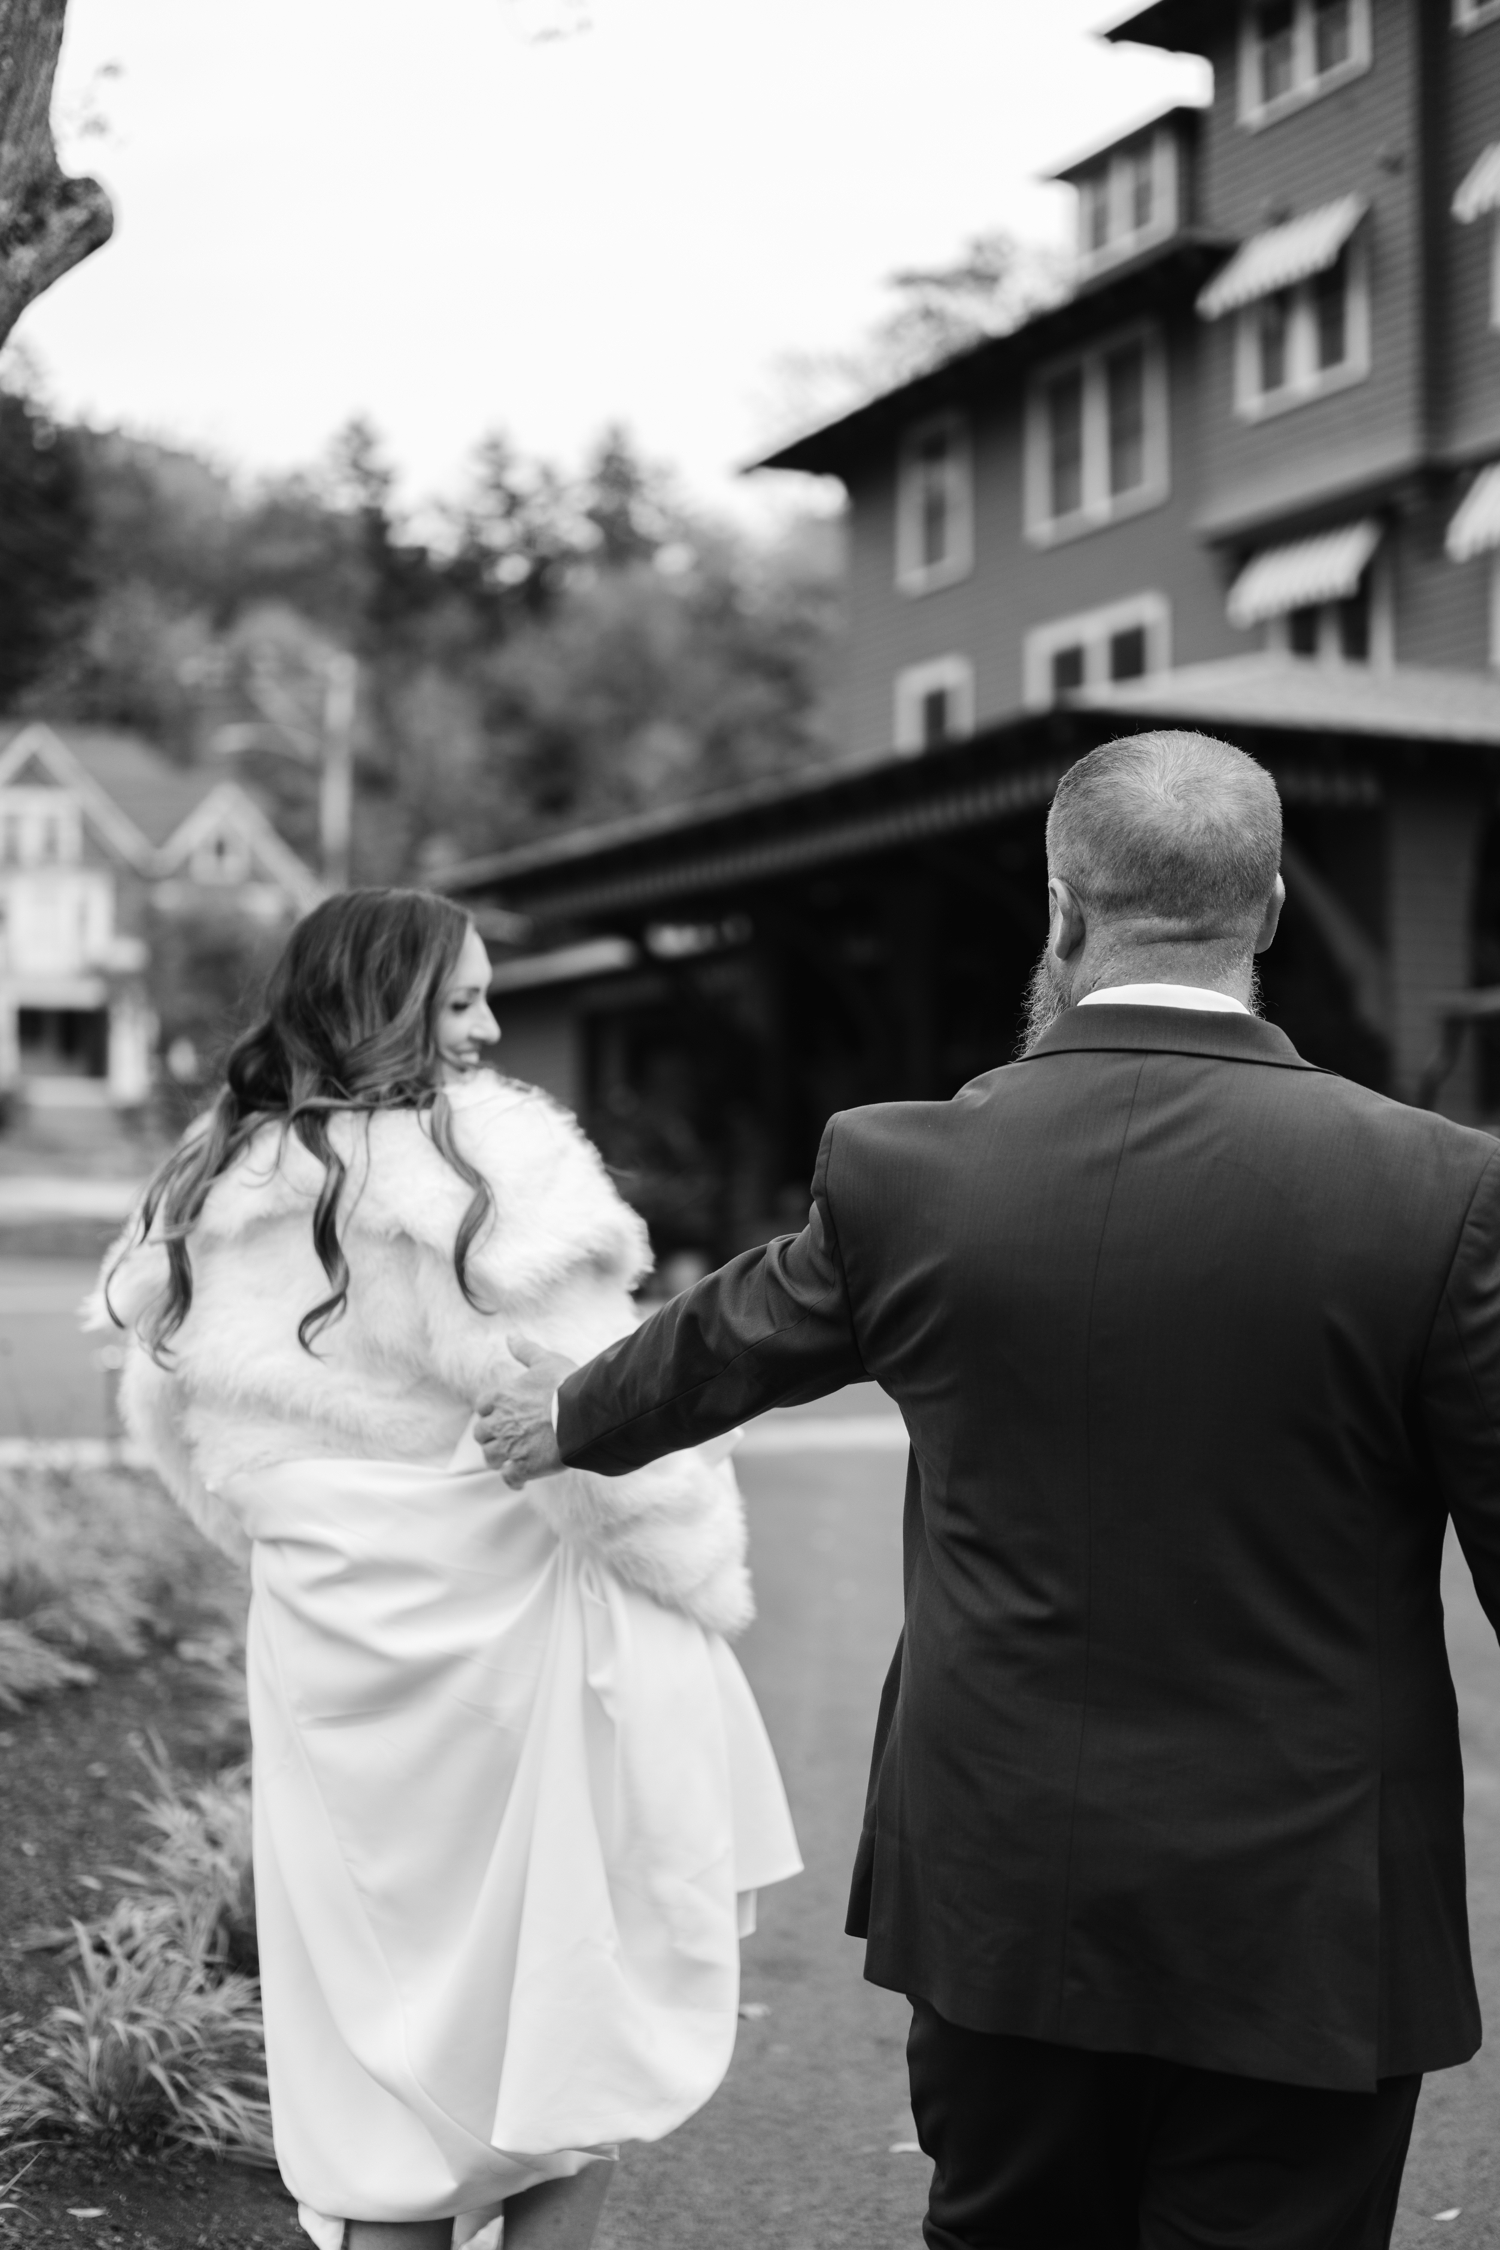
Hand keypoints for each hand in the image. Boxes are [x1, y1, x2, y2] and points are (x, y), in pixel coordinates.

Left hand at [475, 1334, 576, 1488]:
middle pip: (482, 1434)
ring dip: (499, 1458)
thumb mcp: (545, 1360)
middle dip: (492, 1436)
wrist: (582, 1415)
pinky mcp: (522, 1467)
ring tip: (513, 1458)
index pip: (481, 1406)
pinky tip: (521, 1480)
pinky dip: (512, 1480)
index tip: (502, 1414)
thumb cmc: (566, 1385)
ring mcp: (509, 1447)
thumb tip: (511, 1336)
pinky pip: (509, 1478)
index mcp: (501, 1397)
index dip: (490, 1411)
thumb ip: (525, 1350)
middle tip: (508, 1437)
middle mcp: (499, 1423)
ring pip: (491, 1458)